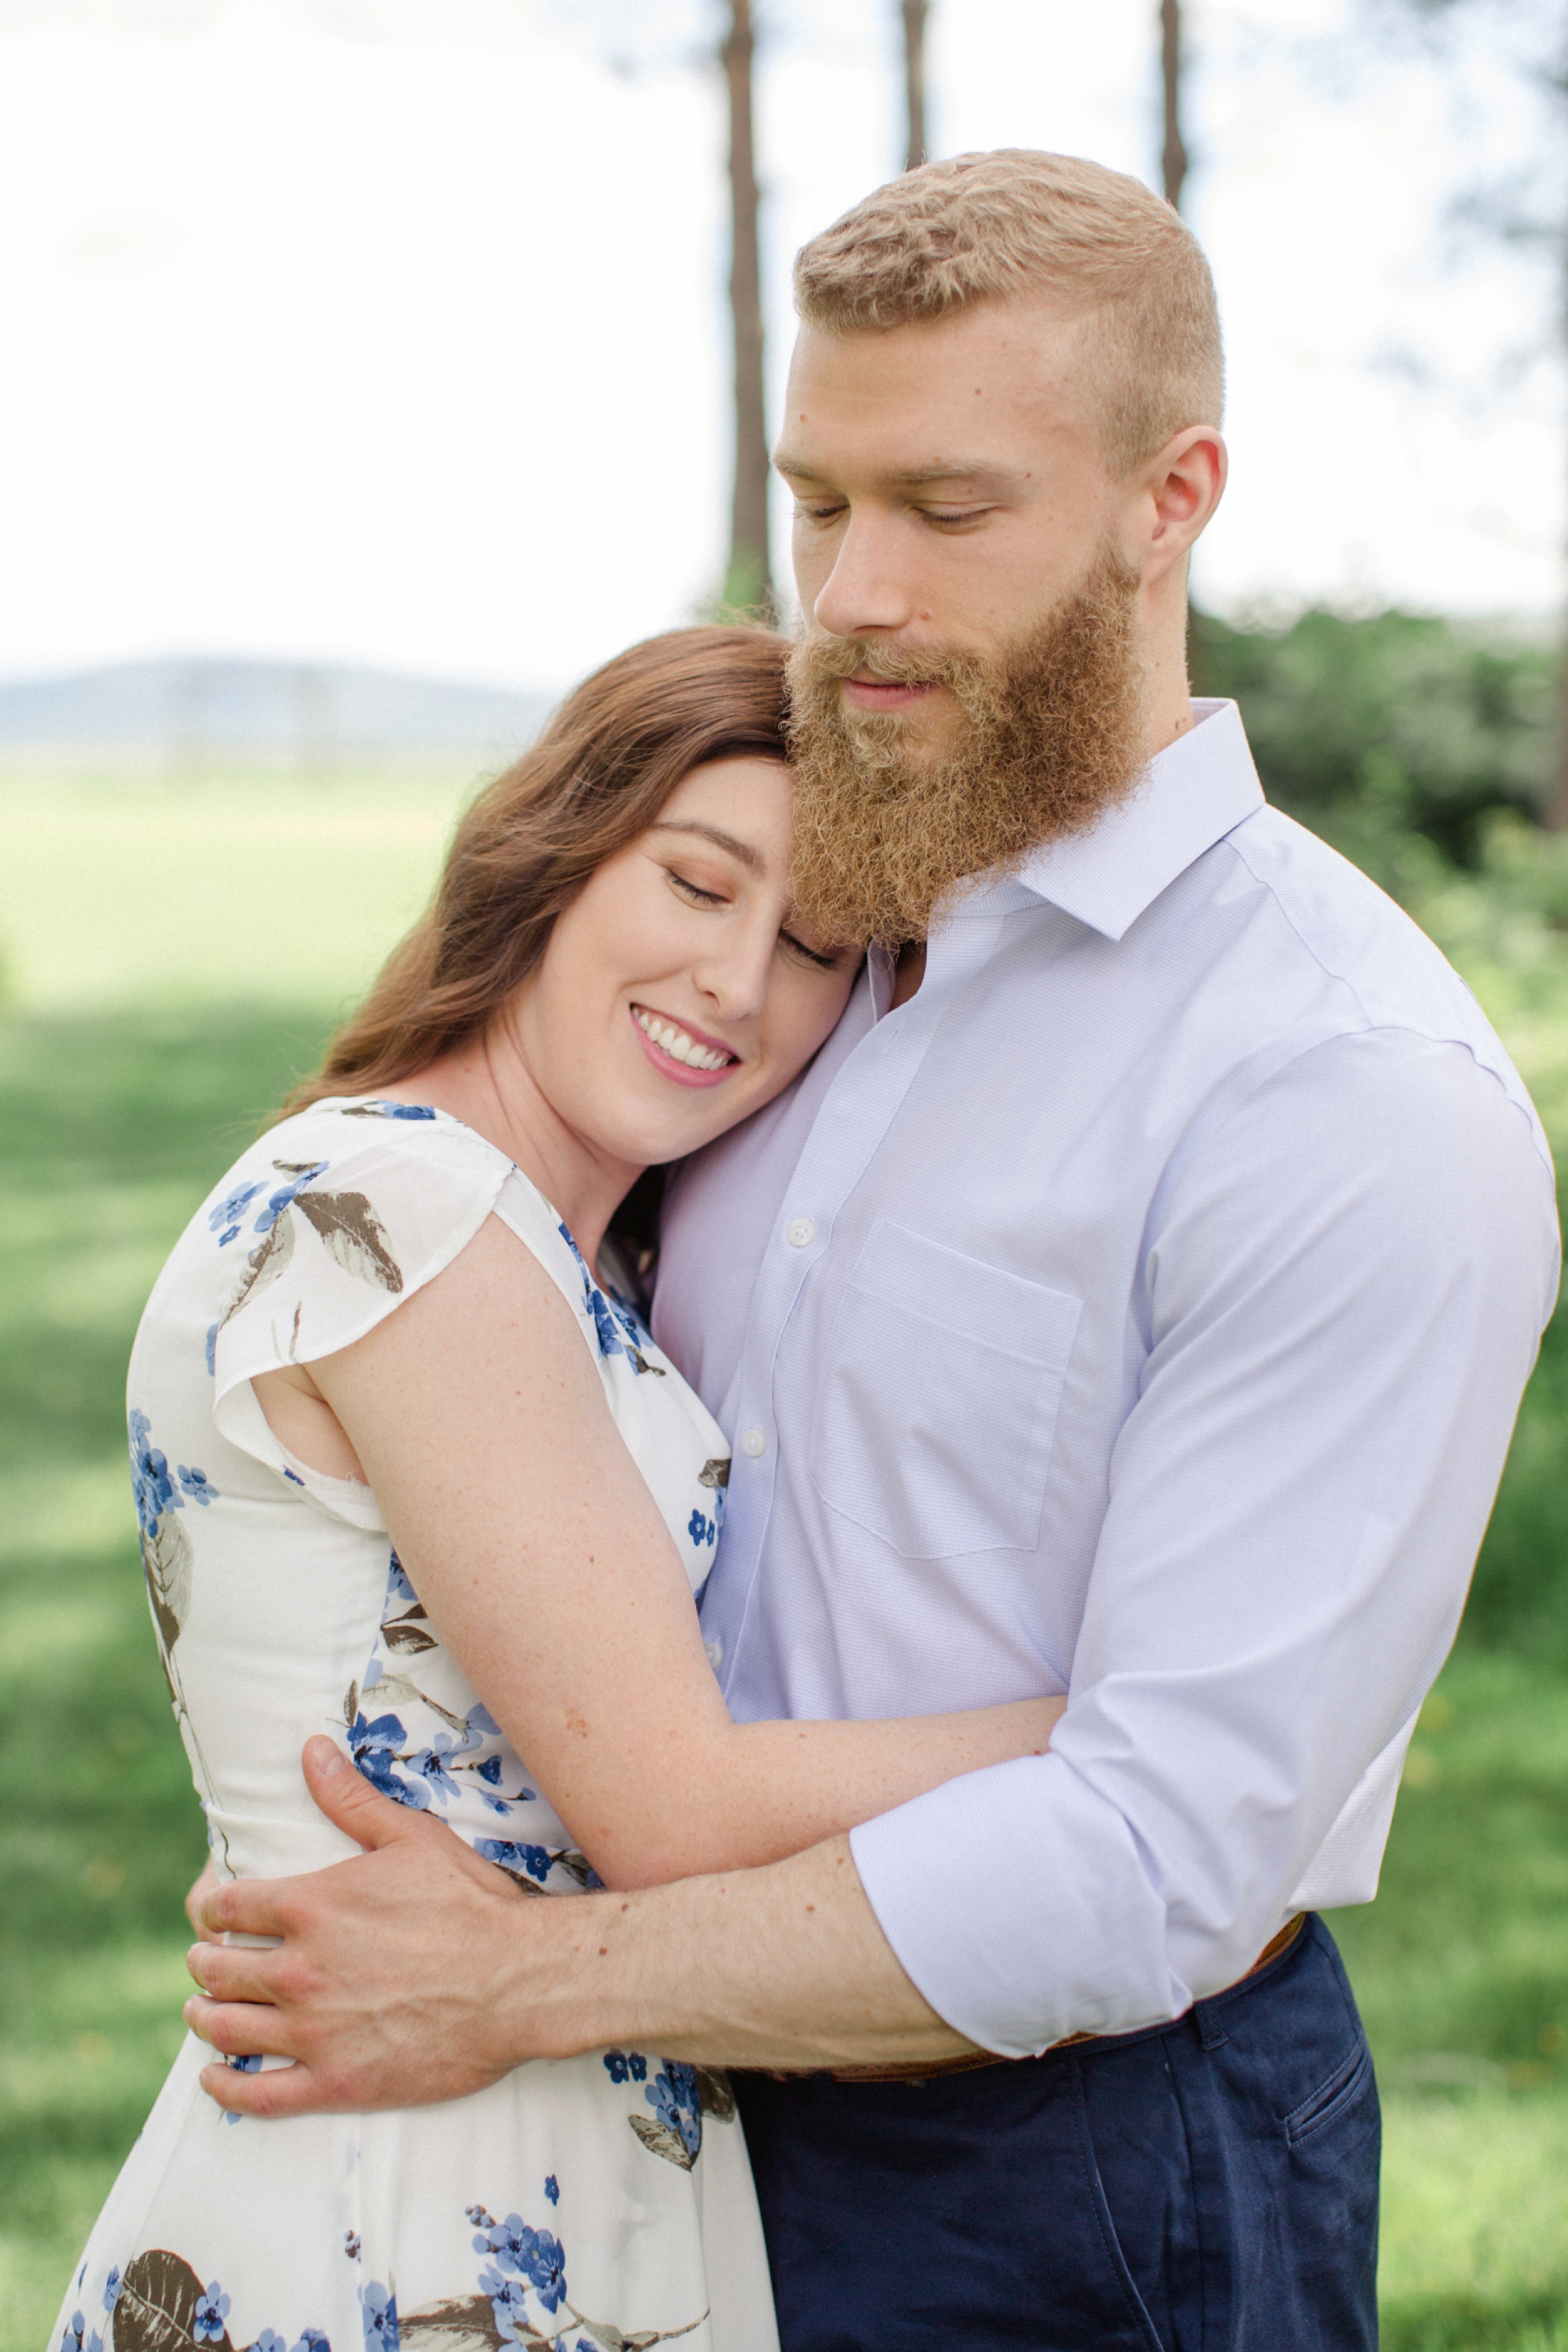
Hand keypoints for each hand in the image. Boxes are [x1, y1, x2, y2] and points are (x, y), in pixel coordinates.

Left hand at [183, 1737, 590, 2117]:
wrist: (518, 1981)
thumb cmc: (471, 1904)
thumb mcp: (412, 1838)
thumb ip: (351, 1799)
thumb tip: (309, 1750)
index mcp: (309, 1905)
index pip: (225, 1907)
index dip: (212, 1908)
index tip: (215, 1914)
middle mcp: (297, 1969)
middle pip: (216, 1969)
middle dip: (205, 1962)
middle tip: (210, 1963)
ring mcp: (312, 2031)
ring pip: (224, 2029)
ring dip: (205, 2017)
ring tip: (204, 2011)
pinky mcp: (333, 2082)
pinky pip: (254, 2094)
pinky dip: (223, 2086)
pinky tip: (215, 2076)